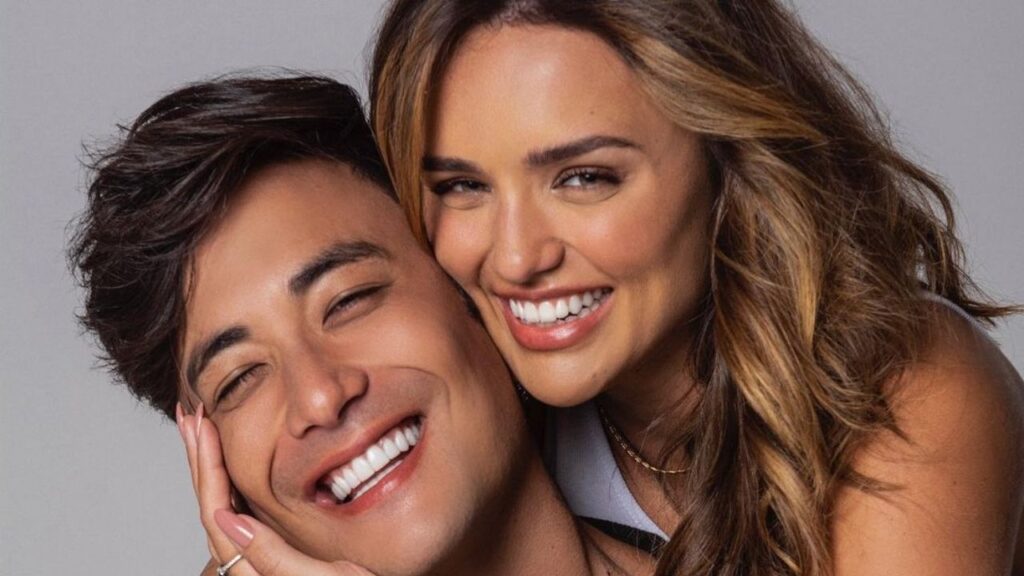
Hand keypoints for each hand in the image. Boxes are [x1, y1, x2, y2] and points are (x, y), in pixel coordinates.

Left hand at [177, 403, 376, 575]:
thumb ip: (272, 557)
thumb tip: (227, 520)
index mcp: (249, 570)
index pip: (216, 509)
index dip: (207, 465)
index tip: (203, 426)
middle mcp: (245, 564)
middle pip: (210, 502)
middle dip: (199, 456)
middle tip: (189, 416)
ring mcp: (256, 555)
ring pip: (220, 504)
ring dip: (209, 464)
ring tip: (199, 430)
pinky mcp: (272, 548)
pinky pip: (238, 509)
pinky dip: (229, 479)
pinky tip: (228, 464)